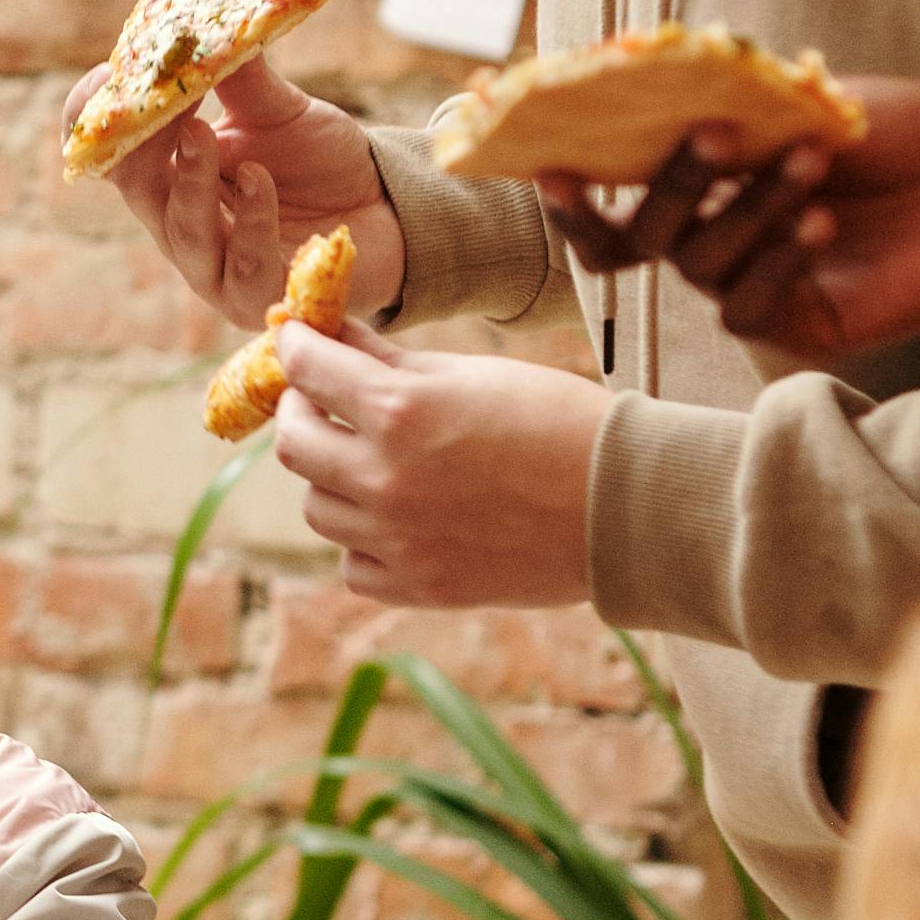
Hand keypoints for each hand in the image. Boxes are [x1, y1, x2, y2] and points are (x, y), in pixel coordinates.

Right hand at [80, 53, 407, 329]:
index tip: (110, 74)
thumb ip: (242, 75)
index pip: (107, 153)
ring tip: (204, 133)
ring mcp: (214, 269)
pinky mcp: (257, 296)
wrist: (385, 212)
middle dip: (140, 148)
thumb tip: (216, 16)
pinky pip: (243, 262)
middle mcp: (178, 225)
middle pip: (137, 191)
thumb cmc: (318, 162)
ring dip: (189, 182)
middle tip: (158, 105)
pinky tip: (261, 180)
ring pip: (183, 231)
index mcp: (168, 177)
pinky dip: (250, 219)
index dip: (90, 119)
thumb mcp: (278, 110)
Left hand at [270, 324, 596, 605]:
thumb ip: (389, 360)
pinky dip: (362, 542)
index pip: (307, 371)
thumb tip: (327, 333)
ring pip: (317, 507)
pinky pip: (353, 565)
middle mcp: (385, 478)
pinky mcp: (419, 586)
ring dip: (331, 477)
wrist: (626, 505)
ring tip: (372, 459)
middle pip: (293, 443)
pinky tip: (395, 519)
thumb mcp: (473, 374)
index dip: (294, 348)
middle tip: (320, 399)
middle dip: (300, 410)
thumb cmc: (560, 422)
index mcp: (400, 412)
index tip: (294, 341)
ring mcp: (397, 539)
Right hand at [538, 77, 919, 370]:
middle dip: (670, 187)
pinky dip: (776, 262)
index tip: (553, 168)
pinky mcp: (799, 325)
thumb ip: (720, 109)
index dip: (576, 200)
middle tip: (708, 140)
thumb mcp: (797, 103)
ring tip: (812, 164)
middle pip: (644, 239)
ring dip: (751, 209)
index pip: (615, 211)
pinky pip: (749, 308)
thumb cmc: (896, 130)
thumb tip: (637, 96)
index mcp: (704, 191)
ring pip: (702, 264)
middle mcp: (717, 243)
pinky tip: (820, 224)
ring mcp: (754, 287)